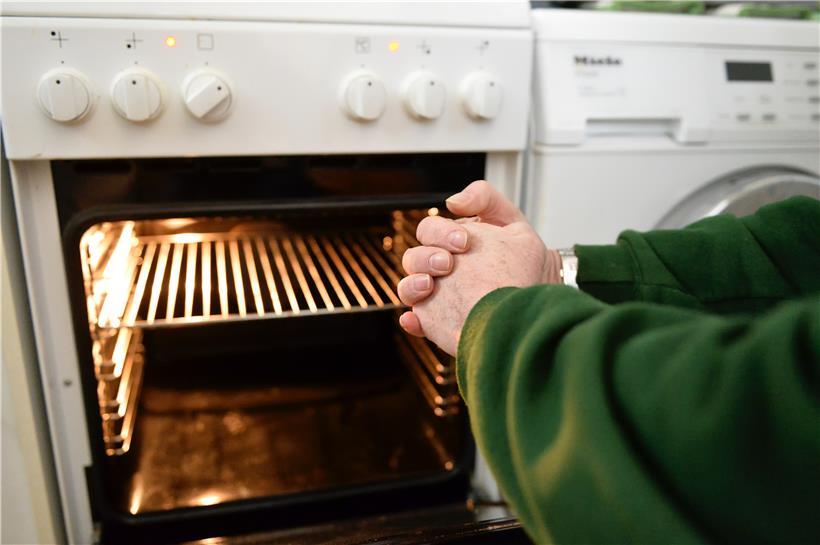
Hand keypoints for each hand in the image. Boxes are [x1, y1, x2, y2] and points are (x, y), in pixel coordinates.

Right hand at [397, 180, 561, 354]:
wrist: (536, 306)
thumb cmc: (523, 264)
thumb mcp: (511, 223)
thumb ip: (484, 199)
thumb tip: (452, 202)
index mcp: (451, 244)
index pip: (430, 231)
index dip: (441, 232)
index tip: (464, 241)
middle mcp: (439, 269)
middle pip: (414, 257)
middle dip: (427, 258)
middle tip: (448, 263)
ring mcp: (437, 296)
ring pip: (408, 288)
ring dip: (413, 285)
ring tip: (430, 286)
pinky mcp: (437, 324)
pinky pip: (416, 322)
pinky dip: (411, 321)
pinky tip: (414, 319)